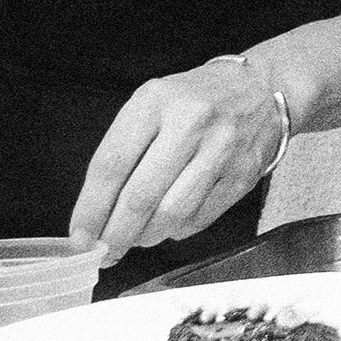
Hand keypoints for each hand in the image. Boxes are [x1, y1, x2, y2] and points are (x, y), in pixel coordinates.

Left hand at [68, 55, 288, 263]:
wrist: (262, 88)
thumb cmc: (194, 99)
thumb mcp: (152, 104)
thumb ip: (125, 150)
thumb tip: (98, 213)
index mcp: (156, 101)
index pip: (112, 164)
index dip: (90, 208)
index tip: (79, 236)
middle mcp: (190, 122)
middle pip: (140, 197)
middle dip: (115, 234)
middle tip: (103, 252)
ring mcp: (221, 149)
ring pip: (171, 214)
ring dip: (146, 236)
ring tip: (136, 239)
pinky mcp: (244, 173)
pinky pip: (200, 218)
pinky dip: (177, 230)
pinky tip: (169, 225)